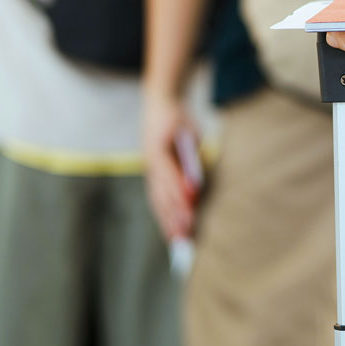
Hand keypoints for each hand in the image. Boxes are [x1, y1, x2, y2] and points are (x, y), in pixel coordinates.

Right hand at [142, 90, 199, 239]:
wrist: (159, 103)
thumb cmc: (179, 117)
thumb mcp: (188, 130)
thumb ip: (190, 155)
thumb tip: (195, 184)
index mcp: (157, 148)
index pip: (169, 178)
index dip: (179, 196)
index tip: (189, 213)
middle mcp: (149, 162)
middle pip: (161, 193)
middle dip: (173, 216)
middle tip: (185, 237)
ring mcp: (149, 169)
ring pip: (157, 199)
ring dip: (168, 221)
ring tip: (177, 242)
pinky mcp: (152, 175)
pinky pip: (157, 198)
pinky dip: (164, 215)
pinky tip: (170, 231)